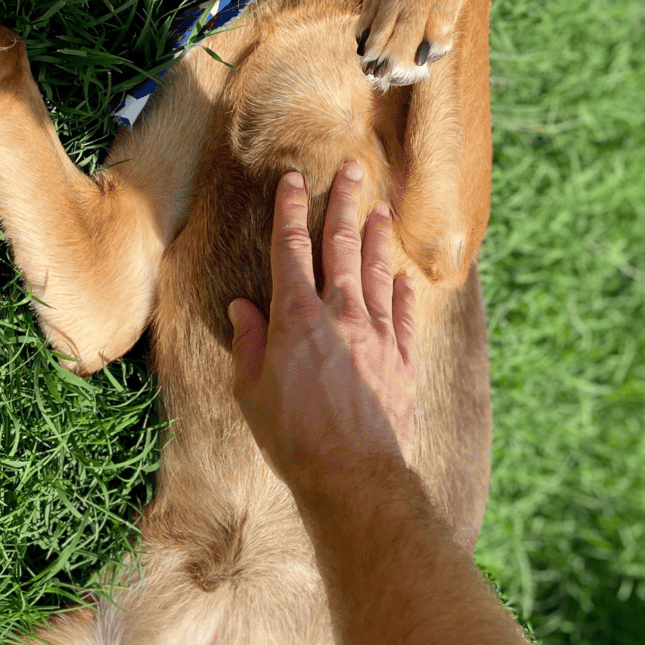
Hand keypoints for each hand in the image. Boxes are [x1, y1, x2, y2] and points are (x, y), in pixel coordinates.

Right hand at [229, 161, 416, 505]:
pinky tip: (399, 277)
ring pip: (376, 270)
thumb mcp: (251, 390)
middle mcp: (340, 313)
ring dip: (377, 236)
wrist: (351, 474)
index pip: (291, 249)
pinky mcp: (401, 358)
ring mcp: (376, 333)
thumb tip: (243, 308)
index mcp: (296, 316)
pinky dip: (399, 290)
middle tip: (353, 170)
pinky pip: (402, 313)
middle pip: (342, 245)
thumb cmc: (292, 436)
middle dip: (345, 203)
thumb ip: (249, 342)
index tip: (294, 180)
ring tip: (381, 208)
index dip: (290, 210)